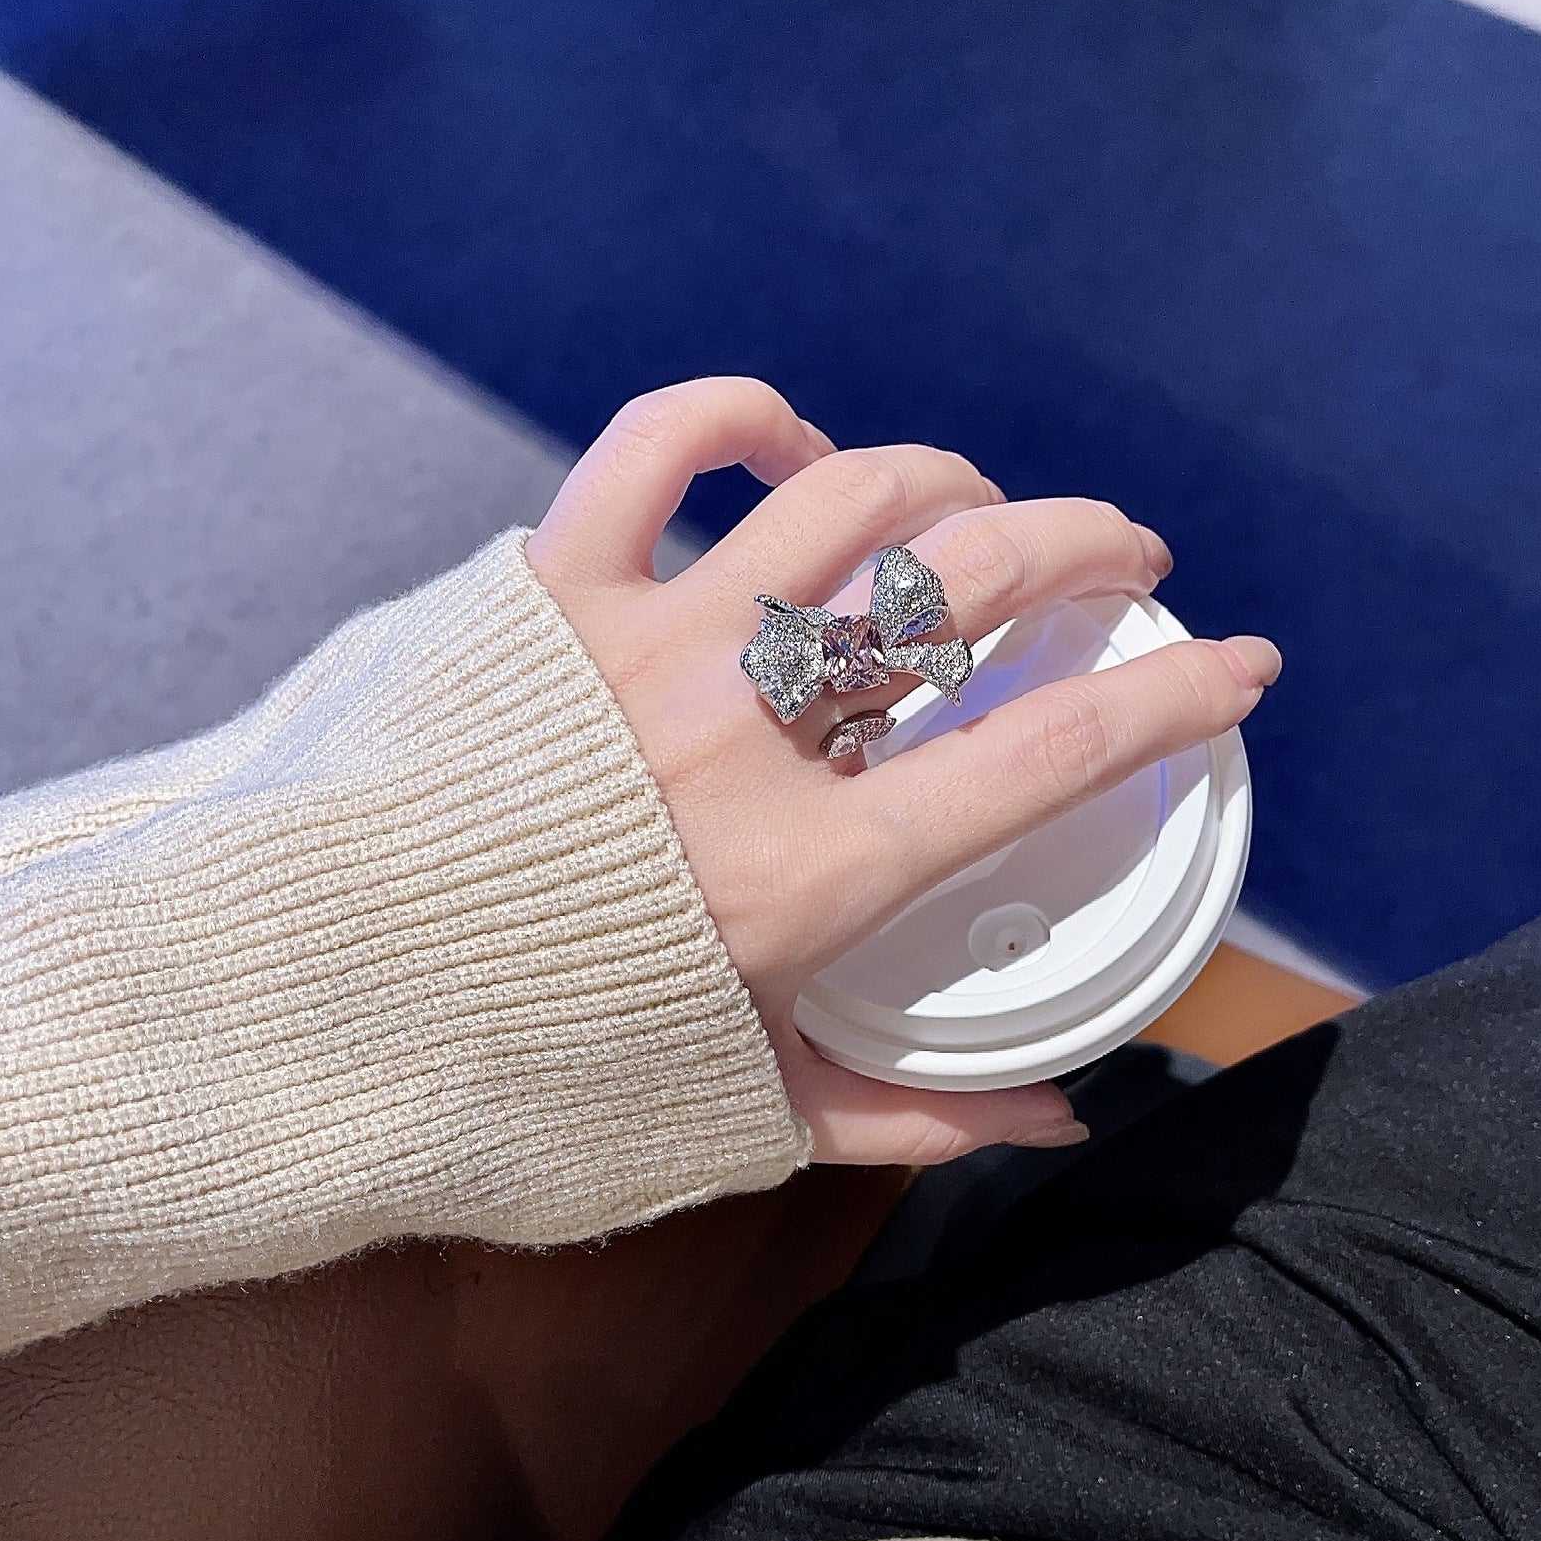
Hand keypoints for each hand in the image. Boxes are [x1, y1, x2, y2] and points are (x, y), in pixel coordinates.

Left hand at [525, 379, 1280, 1166]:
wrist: (298, 1009)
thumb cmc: (525, 1074)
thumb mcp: (740, 1112)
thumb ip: (914, 1114)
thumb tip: (1060, 1122)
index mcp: (814, 871)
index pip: (1050, 750)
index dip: (1177, 697)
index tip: (1243, 666)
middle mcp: (750, 734)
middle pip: (974, 585)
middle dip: (1090, 551)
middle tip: (1129, 563)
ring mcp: (648, 642)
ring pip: (851, 499)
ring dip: (953, 481)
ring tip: (990, 505)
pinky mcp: (547, 587)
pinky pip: (664, 447)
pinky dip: (748, 418)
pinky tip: (800, 441)